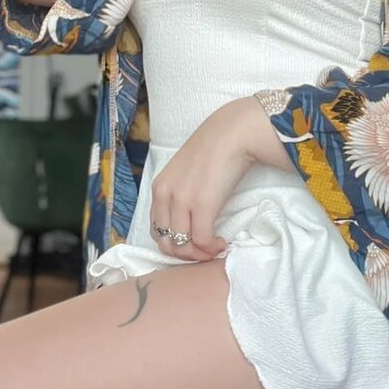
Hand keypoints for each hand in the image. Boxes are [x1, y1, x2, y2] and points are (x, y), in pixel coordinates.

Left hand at [149, 100, 255, 262]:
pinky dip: (211, 248)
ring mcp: (182, 201)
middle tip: (203, 250)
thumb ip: (180, 194)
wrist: (233, 134)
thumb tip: (187, 223)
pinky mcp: (202, 205)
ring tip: (214, 246)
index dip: (174, 245)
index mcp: (159, 188)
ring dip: (199, 254)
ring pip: (183, 246)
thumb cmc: (214, 151)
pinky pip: (202, 241)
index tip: (191, 244)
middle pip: (166, 243)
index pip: (156, 231)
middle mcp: (166, 196)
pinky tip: (221, 242)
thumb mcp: (184, 173)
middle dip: (185, 254)